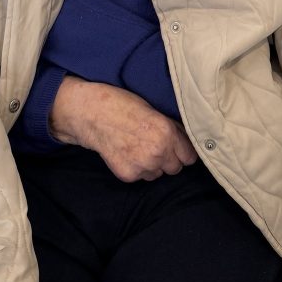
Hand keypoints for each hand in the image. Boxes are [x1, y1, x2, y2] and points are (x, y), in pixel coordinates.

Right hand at [49, 77, 196, 182]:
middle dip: (169, 158)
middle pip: (176, 168)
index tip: (177, 146)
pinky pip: (142, 176)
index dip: (183, 150)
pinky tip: (127, 153)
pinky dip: (137, 168)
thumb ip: (172, 128)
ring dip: (153, 165)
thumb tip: (186, 139)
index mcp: (167, 133)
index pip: (190, 157)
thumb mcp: (153, 109)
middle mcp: (157, 153)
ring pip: (158, 174)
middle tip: (155, 145)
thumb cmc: (121, 104)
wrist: (91, 113)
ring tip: (138, 147)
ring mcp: (142, 166)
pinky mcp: (128, 175)